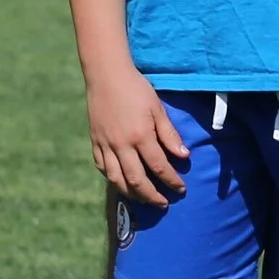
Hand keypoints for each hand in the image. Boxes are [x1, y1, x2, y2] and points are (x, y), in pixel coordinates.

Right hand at [86, 66, 188, 204]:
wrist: (106, 75)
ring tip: (143, 199)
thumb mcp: (157, 109)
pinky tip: (121, 182)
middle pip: (137, 180)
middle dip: (152, 195)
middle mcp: (121, 145)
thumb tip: (184, 156)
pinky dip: (113, 179)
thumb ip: (169, 134)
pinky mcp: (94, 142)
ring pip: (117, 179)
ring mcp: (105, 145)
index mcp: (140, 136)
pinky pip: (102, 168)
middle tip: (164, 203)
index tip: (181, 189)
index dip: (171, 180)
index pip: (159, 166)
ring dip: (132, 193)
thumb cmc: (136, 89)